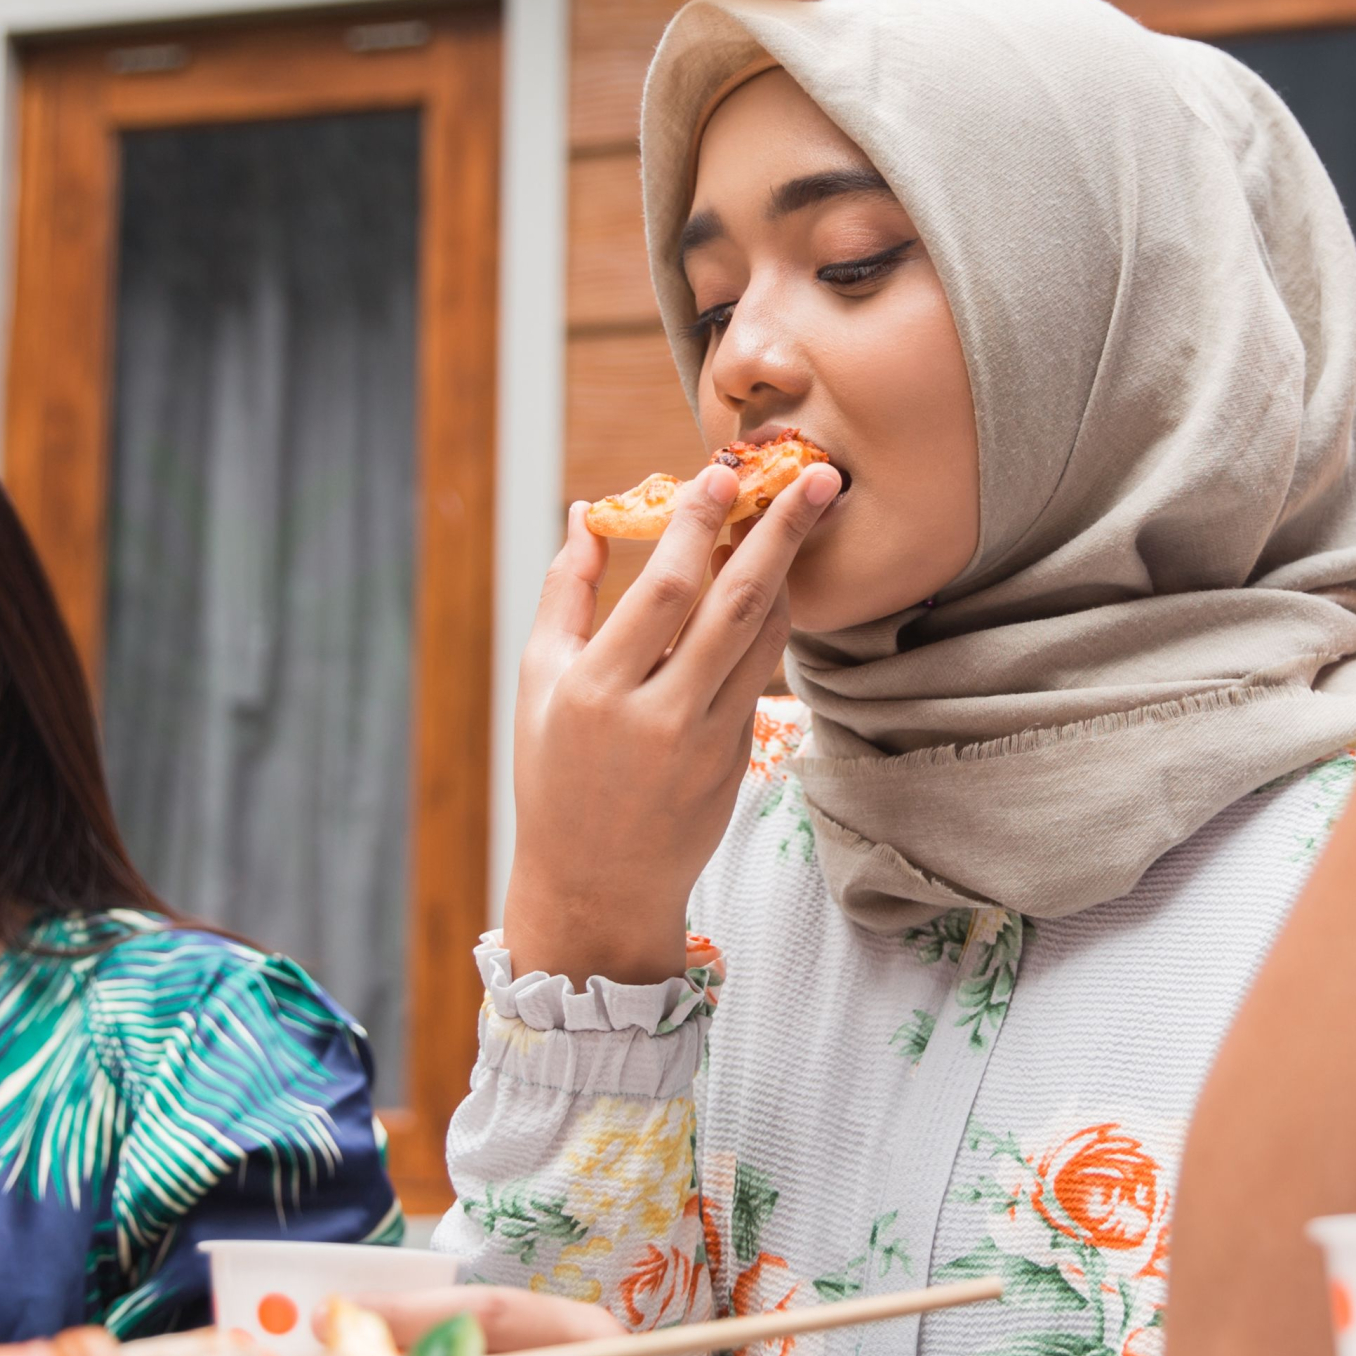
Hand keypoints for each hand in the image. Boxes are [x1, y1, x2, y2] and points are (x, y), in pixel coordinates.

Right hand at [502, 456, 841, 982]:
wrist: (597, 883)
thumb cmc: (554, 773)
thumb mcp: (538, 682)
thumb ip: (565, 592)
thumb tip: (586, 511)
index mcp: (597, 689)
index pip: (663, 587)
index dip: (697, 523)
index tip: (720, 473)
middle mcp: (659, 715)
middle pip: (735, 603)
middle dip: (781, 531)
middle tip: (818, 475)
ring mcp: (707, 740)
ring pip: (766, 637)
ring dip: (789, 569)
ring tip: (804, 510)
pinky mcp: (738, 756)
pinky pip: (763, 671)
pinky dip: (773, 619)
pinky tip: (776, 578)